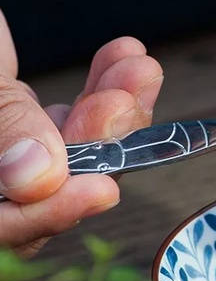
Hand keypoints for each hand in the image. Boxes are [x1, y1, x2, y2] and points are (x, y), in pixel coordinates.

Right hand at [0, 9, 162, 256]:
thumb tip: (37, 178)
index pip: (0, 223)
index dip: (50, 213)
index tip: (102, 189)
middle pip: (46, 192)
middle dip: (96, 147)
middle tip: (122, 102)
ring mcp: (2, 153)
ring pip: (71, 157)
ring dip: (112, 113)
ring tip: (137, 68)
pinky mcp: (17, 123)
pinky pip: (68, 123)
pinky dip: (99, 92)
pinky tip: (122, 56)